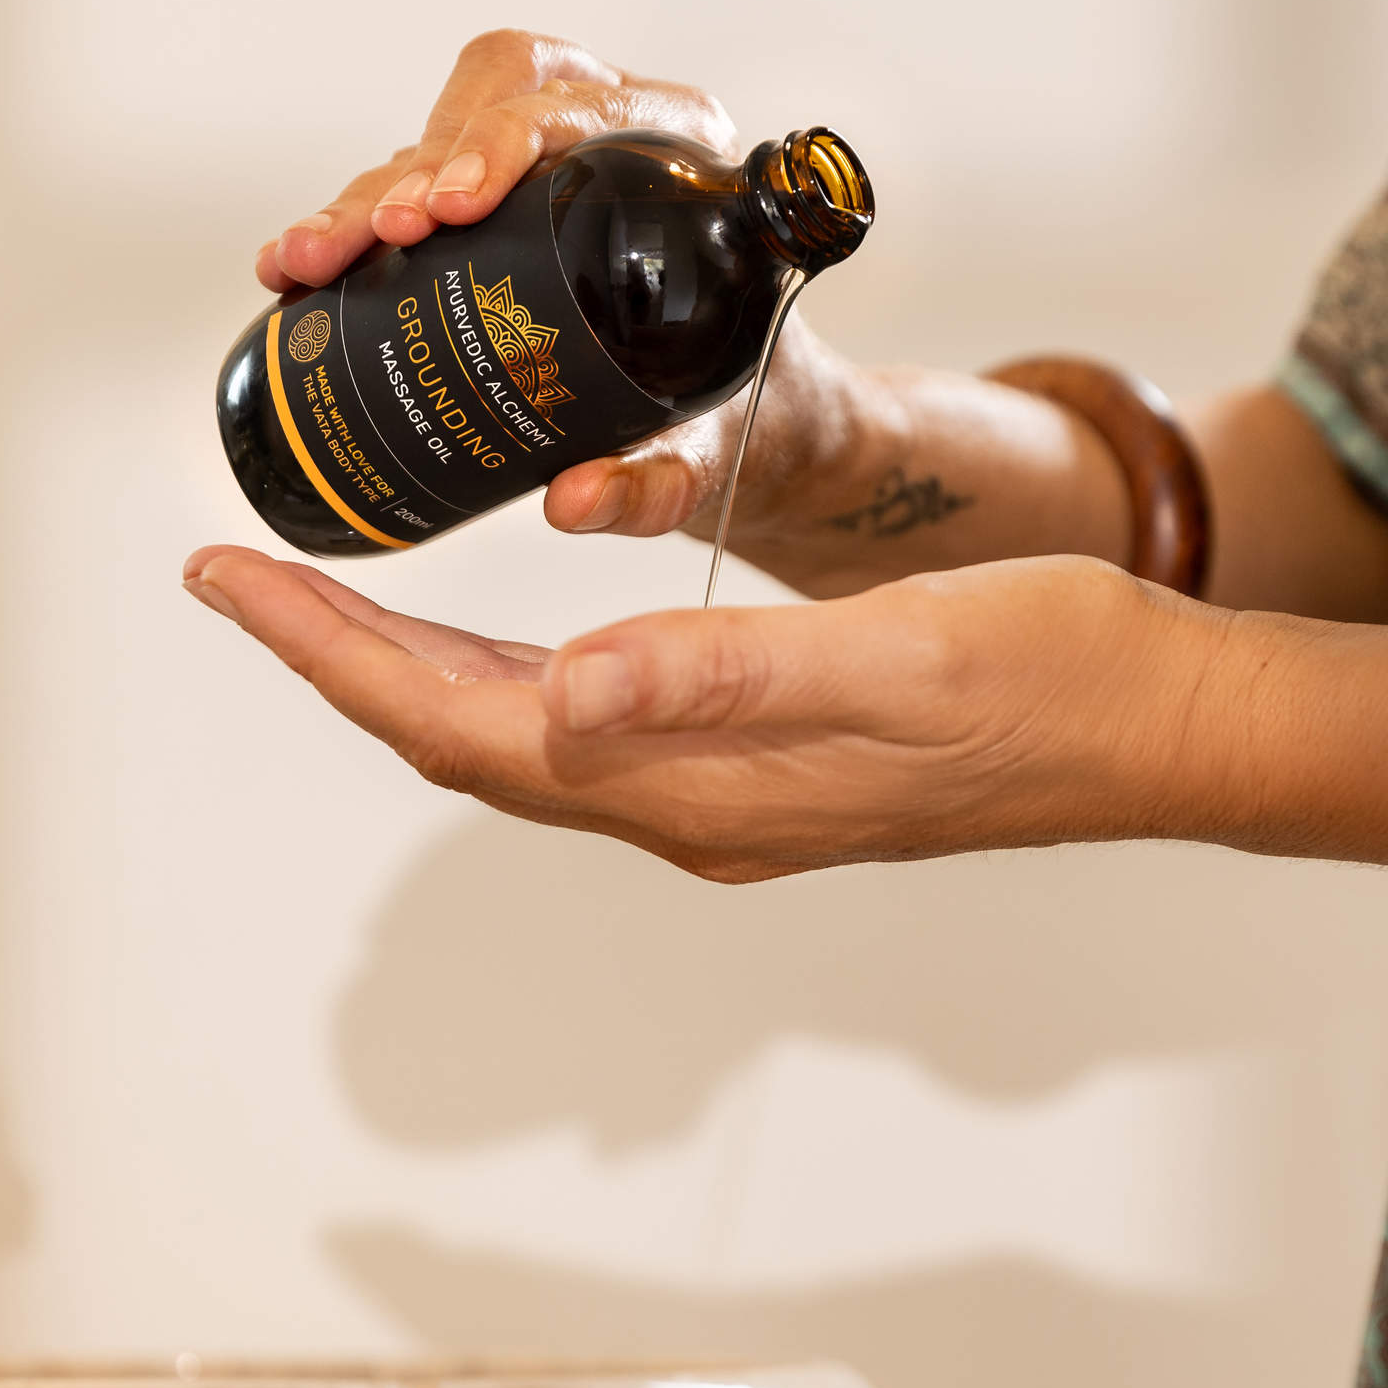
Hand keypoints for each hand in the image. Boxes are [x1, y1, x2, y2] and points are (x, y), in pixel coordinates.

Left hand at [181, 544, 1253, 880]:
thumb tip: (565, 697)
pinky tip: (505, 646)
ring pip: (519, 739)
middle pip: (464, 738)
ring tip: (327, 602)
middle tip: (239, 577)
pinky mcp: (761, 771)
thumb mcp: (891, 658)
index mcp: (700, 789)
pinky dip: (509, 681)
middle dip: (340, 658)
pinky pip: (589, 732)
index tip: (232, 582)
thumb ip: (724, 677)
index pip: (464, 726)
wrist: (1155, 727)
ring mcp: (722, 801)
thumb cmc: (1045, 681)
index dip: (334, 657)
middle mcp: (689, 811)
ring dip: (413, 673)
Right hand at [252, 28, 845, 544]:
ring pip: (430, 149)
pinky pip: (405, 202)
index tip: (460, 201)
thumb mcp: (718, 455)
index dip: (507, 136)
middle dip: (414, 166)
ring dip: (358, 203)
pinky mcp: (487, 227)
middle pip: (489, 102)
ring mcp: (537, 182)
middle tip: (378, 237)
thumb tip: (575, 502)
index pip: (579, 106)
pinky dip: (345, 235)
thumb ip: (661, 484)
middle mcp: (603, 148)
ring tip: (301, 265)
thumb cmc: (751, 420)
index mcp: (679, 163)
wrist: (753, 430)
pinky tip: (291, 278)